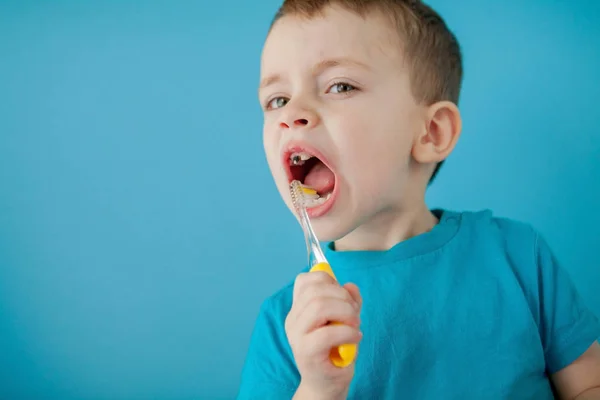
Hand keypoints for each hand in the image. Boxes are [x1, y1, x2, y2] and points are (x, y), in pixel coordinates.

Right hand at [285, 271, 362, 398]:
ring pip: (319, 307)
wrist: (327, 384)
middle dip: (343, 297)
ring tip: (355, 325)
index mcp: (298, 309)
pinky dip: (348, 332)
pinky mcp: (306, 352)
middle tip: (354, 313)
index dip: (328, 280)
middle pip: (316, 291)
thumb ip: (348, 301)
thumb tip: (350, 286)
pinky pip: (328, 333)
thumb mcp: (344, 320)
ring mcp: (297, 336)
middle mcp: (293, 320)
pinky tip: (355, 338)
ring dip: (346, 312)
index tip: (342, 295)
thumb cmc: (335, 351)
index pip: (305, 280)